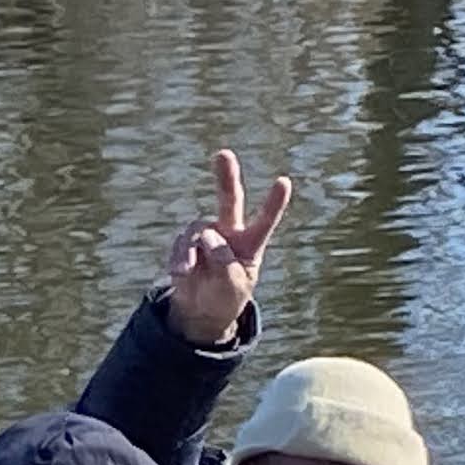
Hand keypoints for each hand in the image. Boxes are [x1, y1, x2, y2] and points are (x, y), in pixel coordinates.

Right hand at [162, 150, 292, 351]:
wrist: (201, 311)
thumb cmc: (226, 298)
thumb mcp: (233, 288)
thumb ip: (225, 264)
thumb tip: (208, 236)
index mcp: (250, 243)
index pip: (264, 221)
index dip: (273, 202)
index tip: (283, 182)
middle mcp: (229, 232)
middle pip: (229, 200)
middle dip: (226, 176)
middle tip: (223, 154)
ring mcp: (205, 236)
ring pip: (199, 229)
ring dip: (194, 250)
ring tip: (188, 272)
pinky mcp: (184, 244)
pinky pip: (181, 245)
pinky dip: (180, 259)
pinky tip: (182, 274)